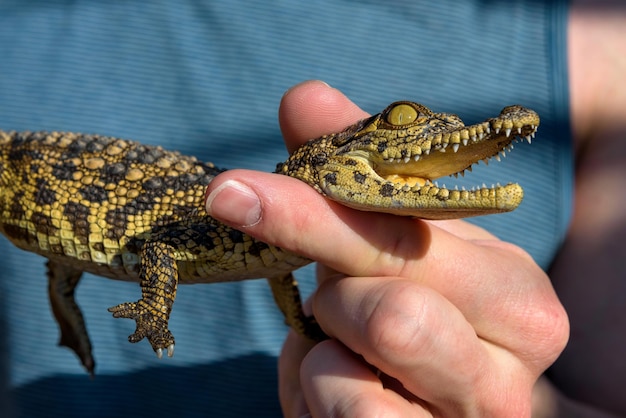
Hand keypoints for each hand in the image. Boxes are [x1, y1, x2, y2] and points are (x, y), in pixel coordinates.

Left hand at [205, 81, 568, 416]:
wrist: (428, 413)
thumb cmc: (408, 318)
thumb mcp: (389, 248)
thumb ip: (354, 177)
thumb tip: (305, 97)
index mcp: (517, 292)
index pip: (410, 231)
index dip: (317, 208)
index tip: (234, 191)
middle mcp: (516, 363)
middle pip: (391, 304)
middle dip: (332, 290)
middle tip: (328, 294)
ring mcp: (475, 417)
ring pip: (366, 354)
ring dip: (325, 342)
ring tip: (345, 343)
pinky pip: (346, 411)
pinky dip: (315, 390)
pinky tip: (340, 388)